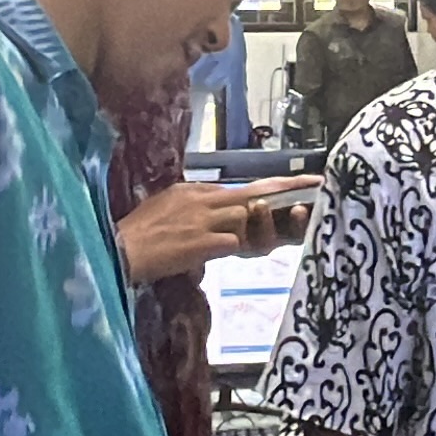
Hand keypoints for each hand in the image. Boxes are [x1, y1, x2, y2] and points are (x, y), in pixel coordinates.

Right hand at [117, 177, 320, 282]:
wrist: (120, 251)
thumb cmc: (140, 234)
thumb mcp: (168, 208)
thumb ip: (196, 206)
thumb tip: (220, 213)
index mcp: (195, 191)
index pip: (241, 188)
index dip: (271, 187)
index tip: (297, 184)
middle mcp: (203, 200)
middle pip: (254, 194)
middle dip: (286, 192)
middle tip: (315, 187)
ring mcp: (204, 220)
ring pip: (246, 219)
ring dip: (250, 234)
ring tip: (238, 241)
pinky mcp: (202, 242)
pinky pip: (232, 244)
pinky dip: (233, 249)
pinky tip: (224, 252)